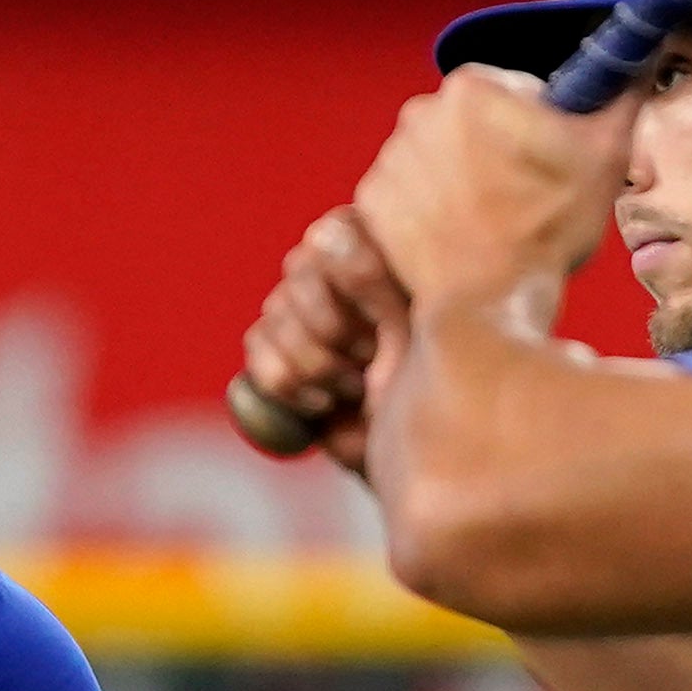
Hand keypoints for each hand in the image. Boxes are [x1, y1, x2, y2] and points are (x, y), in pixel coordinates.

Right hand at [236, 207, 408, 467]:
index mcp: (383, 247)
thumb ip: (371, 277)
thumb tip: (320, 234)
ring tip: (355, 389)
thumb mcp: (416, 329)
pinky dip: (286, 384)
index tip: (388, 328)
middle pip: (299, 272)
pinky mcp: (275, 348)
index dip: (353, 284)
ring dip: (315, 365)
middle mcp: (339, 269)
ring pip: (274, 311)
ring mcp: (303, 307)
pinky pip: (255, 346)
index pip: (334, 234)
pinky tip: (324, 404)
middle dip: (334, 330)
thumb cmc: (436, 390)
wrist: (418, 457)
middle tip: (374, 361)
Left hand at [351, 68, 622, 325]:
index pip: (512, 90)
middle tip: (522, 196)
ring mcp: (389, 159)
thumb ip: (622, 91)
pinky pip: (407, 192)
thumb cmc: (549, 231)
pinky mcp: (372, 201)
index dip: (536, 124)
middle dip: (493, 149)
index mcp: (472, 88)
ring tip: (490, 219)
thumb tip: (639, 54)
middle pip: (469, 122)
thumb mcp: (606, 155)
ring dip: (460, 178)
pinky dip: (429, 208)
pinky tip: (456, 232)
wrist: (489, 304)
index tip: (545, 160)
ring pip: (437, 156)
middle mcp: (419, 114)